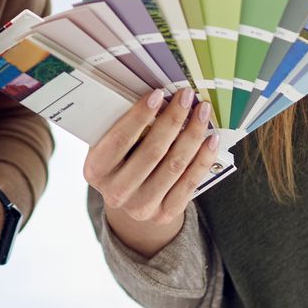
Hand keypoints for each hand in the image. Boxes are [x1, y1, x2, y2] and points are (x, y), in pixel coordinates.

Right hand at [83, 87, 221, 256]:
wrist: (129, 198)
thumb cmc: (120, 159)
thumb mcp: (109, 145)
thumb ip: (123, 125)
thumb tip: (156, 95)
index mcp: (96, 170)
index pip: (119, 139)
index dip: (140, 116)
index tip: (158, 93)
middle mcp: (116, 192)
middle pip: (152, 152)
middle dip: (173, 120)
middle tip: (186, 96)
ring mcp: (141, 206)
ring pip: (174, 165)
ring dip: (192, 134)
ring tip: (202, 112)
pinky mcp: (164, 214)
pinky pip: (190, 183)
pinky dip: (203, 158)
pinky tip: (211, 139)